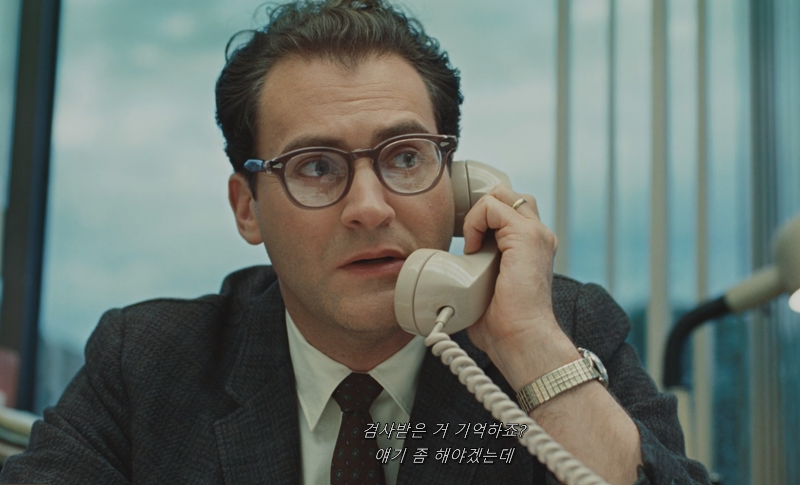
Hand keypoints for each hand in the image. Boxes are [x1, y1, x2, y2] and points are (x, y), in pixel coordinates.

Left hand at [462, 185, 578, 390]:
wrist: (522, 339)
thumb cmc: (503, 325)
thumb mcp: (486, 287)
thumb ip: (476, 270)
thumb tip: (446, 275)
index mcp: (532, 246)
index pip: (507, 209)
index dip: (481, 218)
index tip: (467, 243)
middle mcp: (538, 235)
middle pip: (506, 194)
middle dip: (479, 209)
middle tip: (466, 238)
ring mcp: (535, 234)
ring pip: (500, 194)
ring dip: (476, 214)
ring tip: (470, 244)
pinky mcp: (526, 237)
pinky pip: (492, 206)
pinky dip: (475, 221)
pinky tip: (471, 247)